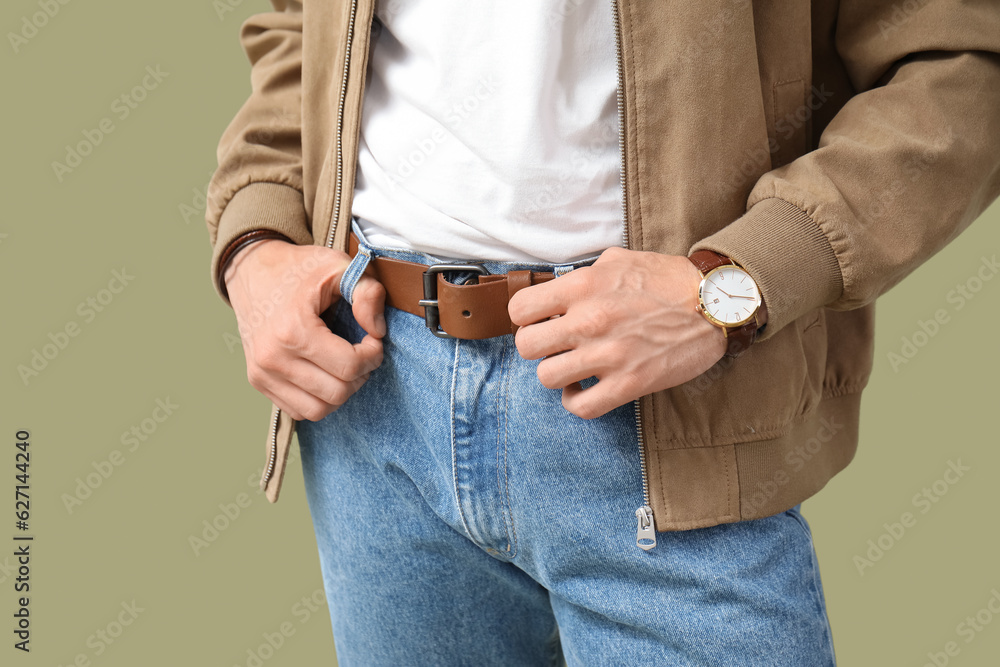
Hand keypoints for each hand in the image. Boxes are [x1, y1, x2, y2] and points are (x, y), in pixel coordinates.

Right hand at [224, 239, 385, 421]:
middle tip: (362, 352)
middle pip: (337, 393)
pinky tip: (326, 373)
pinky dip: (319, 399)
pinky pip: (299, 410)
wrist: (251, 270)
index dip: (372, 356)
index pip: (348, 367)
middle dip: (360, 375)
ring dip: (341, 391)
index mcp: (293, 330)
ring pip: (318, 410)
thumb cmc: (298, 269)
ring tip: (345, 365)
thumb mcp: (338, 267)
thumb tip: (378, 331)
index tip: (372, 339)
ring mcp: (262, 373)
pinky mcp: (258, 381)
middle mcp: (272, 358)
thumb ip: (368, 293)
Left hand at [509, 246, 726, 418]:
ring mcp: (607, 355)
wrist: (715, 304)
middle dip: (537, 347)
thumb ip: (583, 274)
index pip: (520, 309)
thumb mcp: (618, 260)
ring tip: (573, 367)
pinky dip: (575, 401)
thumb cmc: (668, 279)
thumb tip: (559, 287)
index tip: (542, 320)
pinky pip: (580, 406)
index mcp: (583, 287)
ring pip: (547, 378)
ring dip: (557, 374)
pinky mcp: (628, 384)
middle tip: (556, 345)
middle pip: (526, 346)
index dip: (527, 317)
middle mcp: (589, 321)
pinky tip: (583, 389)